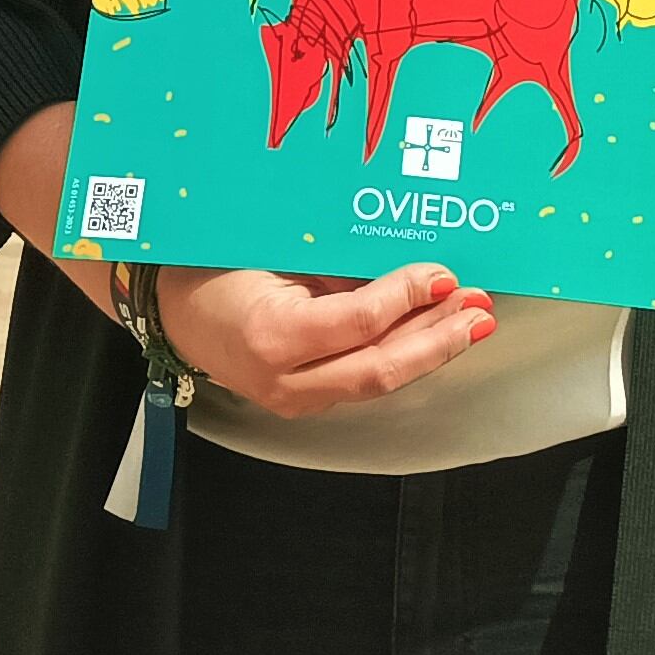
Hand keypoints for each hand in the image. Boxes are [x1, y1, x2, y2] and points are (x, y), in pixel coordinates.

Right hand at [152, 260, 497, 417]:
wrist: (171, 310)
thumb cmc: (217, 265)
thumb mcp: (271, 252)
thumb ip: (333, 265)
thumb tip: (406, 262)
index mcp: (271, 335)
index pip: (357, 323)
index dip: (406, 298)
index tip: (442, 273)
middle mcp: (284, 380)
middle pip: (379, 369)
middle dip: (439, 339)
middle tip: (482, 309)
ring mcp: (293, 399)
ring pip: (378, 382)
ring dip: (431, 350)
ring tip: (474, 321)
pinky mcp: (302, 402)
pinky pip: (363, 381)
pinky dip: (403, 356)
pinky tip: (434, 334)